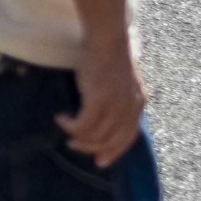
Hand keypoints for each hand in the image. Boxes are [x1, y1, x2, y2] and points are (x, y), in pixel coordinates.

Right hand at [59, 39, 148, 167]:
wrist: (107, 39)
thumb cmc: (109, 54)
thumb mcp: (120, 81)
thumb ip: (119, 97)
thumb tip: (106, 112)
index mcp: (138, 104)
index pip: (129, 137)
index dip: (114, 151)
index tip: (100, 161)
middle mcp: (130, 109)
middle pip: (112, 140)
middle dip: (93, 148)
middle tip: (75, 146)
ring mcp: (116, 106)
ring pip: (96, 135)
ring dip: (78, 137)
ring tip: (65, 129)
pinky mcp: (99, 101)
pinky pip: (83, 125)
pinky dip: (70, 126)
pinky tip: (61, 118)